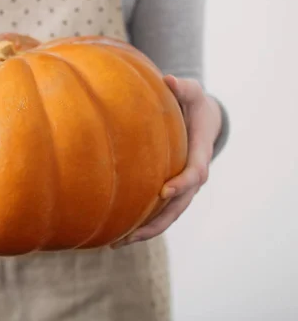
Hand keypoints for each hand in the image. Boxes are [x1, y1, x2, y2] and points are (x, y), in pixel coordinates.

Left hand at [113, 75, 221, 247]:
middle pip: (179, 206)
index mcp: (199, 154)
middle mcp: (193, 177)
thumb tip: (168, 80)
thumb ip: (183, 87)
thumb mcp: (192, 91)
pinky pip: (159, 212)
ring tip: (118, 243)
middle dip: (157, 221)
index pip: (194, 174)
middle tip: (133, 234)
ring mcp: (183, 188)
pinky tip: (117, 233)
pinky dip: (142, 224)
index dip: (182, 184)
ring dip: (146, 231)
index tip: (164, 191)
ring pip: (168, 216)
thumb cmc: (194, 103)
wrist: (204, 119)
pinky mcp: (171, 191)